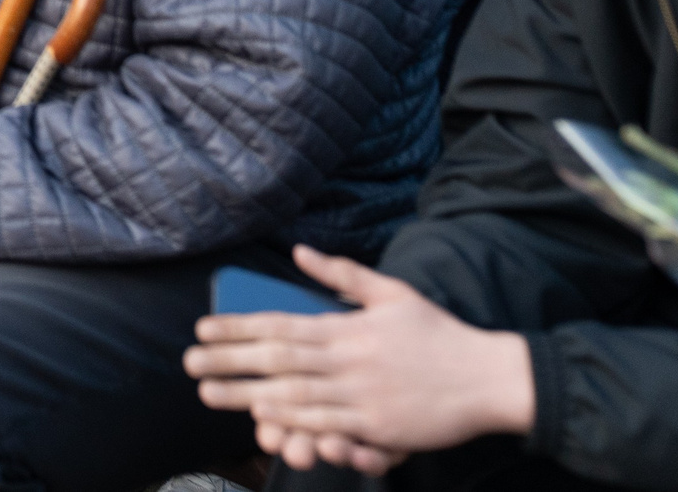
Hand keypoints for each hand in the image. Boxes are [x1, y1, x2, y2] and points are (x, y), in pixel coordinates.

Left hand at [187, 245, 535, 476]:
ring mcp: (362, 395)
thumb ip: (342, 275)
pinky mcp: (378, 427)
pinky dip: (292, 421)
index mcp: (347, 328)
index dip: (238, 327)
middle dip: (229, 362)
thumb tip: (299, 250)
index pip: (280, 325)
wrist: (489, 378)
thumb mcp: (391, 292)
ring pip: (293, 395)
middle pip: (277, 360)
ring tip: (210, 394)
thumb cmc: (439, 334)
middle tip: (188, 364)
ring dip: (247, 395)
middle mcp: (348, 360)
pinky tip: (263, 418)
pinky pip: (326, 424)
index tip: (203, 329)